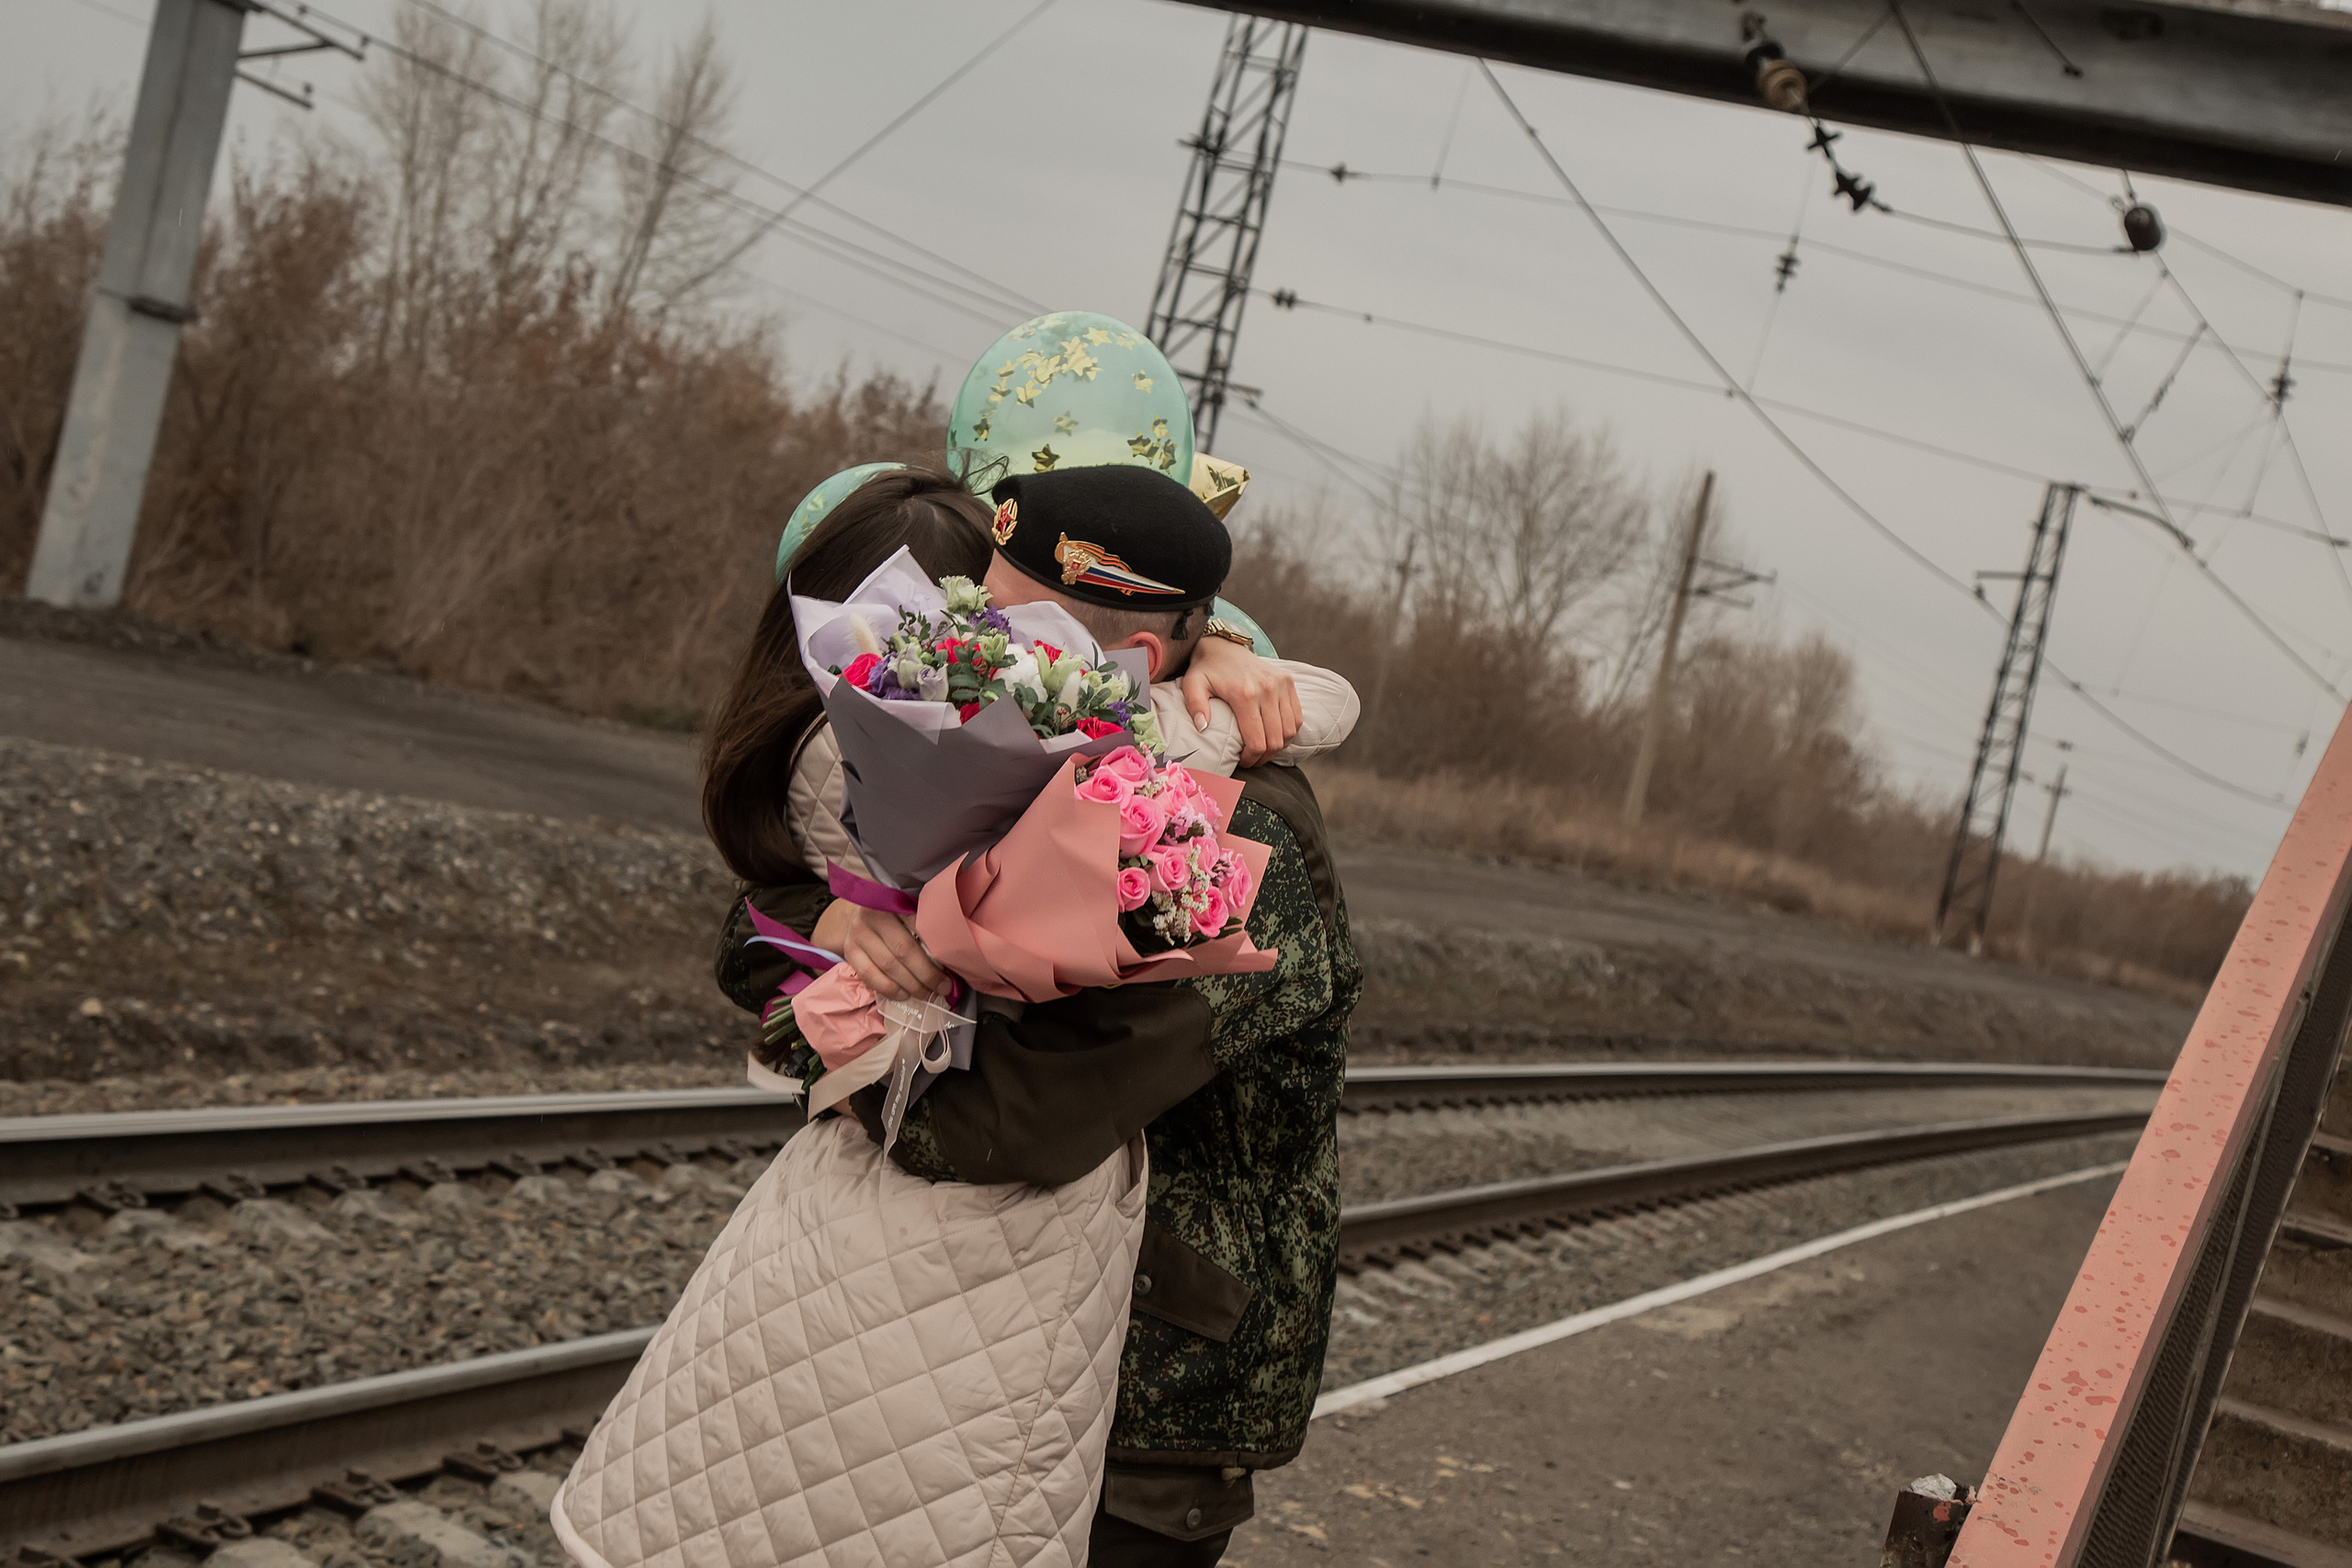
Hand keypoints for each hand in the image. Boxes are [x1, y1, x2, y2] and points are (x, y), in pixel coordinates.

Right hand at [811, 900, 946, 1001]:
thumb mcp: (911, 907)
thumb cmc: (895, 912)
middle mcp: (872, 915)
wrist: (863, 911)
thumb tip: (953, 949)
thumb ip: (926, 921)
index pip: (919, 926)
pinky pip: (869, 975)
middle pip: (904, 949)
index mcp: (893, 899)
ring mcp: (858, 933)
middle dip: (927, 973)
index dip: (937, 948)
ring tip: (927, 994)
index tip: (952, 965)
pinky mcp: (849, 950)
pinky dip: (888, 989)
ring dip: (911, 985)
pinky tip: (903, 995)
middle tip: (943, 987)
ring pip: (888, 965)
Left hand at [1184, 637, 1301, 765]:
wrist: (1223, 645)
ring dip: (1279, 745)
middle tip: (1252, 759)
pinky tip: (1274, 734)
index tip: (1242, 761)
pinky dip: (1289, 731)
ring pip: (1290, 730)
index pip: (1256, 741)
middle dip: (1264, 756)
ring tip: (1263, 748)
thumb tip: (1202, 727)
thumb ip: (1195, 706)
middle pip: (1276, 740)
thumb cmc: (1206, 670)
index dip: (1251, 758)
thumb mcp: (1192, 685)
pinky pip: (1297, 716)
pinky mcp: (1288, 681)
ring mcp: (1281, 684)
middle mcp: (1267, 689)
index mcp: (1244, 694)